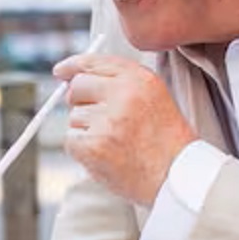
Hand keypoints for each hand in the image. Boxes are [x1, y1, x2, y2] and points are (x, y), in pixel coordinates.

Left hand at [53, 53, 197, 204]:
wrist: (176, 177)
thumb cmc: (167, 142)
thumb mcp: (155, 98)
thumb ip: (122, 83)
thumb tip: (77, 77)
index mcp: (140, 79)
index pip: (95, 62)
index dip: (73, 66)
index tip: (62, 71)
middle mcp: (123, 94)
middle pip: (77, 86)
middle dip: (79, 101)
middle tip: (97, 119)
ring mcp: (107, 120)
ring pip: (74, 117)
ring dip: (86, 130)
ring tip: (114, 143)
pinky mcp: (93, 145)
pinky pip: (71, 140)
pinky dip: (83, 150)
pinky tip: (106, 155)